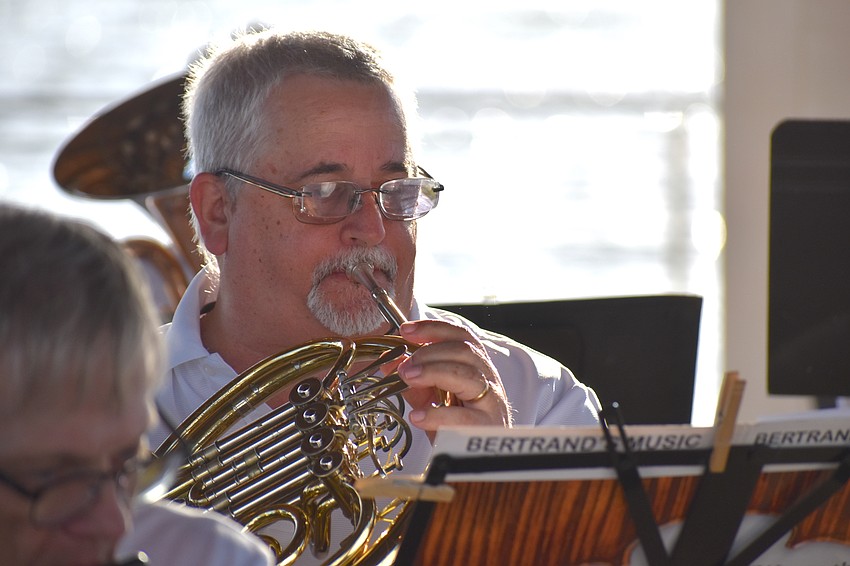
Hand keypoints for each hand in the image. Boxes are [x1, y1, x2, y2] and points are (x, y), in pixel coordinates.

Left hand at [397, 319, 512, 439]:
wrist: (480, 463)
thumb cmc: (460, 430)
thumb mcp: (434, 402)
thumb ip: (415, 384)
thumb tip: (391, 364)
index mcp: (476, 369)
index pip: (461, 337)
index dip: (434, 329)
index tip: (406, 330)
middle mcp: (487, 381)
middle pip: (465, 351)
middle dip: (429, 352)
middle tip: (404, 366)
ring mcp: (490, 404)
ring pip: (468, 375)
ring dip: (433, 372)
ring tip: (408, 380)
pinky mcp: (486, 429)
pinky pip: (463, 417)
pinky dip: (437, 414)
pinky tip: (418, 417)